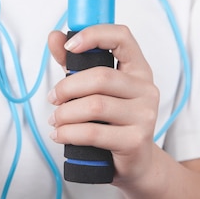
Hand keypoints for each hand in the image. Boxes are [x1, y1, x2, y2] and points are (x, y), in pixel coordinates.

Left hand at [47, 24, 158, 184]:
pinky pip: (92, 133)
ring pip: (94, 106)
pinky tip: (60, 135)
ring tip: (56, 120)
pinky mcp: (135, 141)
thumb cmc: (112, 122)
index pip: (122, 37)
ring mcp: (145, 116)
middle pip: (100, 77)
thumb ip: (74, 63)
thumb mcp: (93, 90)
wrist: (135, 163)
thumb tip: (54, 36)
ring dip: (64, 114)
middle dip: (67, 87)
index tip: (70, 45)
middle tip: (53, 99)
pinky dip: (68, 133)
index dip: (94, 35)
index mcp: (138, 69)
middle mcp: (146, 89)